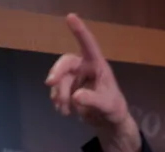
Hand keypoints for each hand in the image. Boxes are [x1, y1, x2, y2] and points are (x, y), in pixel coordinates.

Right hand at [45, 13, 140, 151]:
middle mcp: (84, 67)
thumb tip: (75, 96)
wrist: (108, 122)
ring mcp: (75, 77)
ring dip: (59, 94)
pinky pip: (56, 90)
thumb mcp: (107, 105)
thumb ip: (93, 100)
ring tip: (65, 111)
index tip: (70, 17)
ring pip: (59, 79)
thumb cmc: (113, 108)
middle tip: (50, 83)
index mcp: (97, 65)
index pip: (88, 45)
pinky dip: (58, 100)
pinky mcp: (68, 88)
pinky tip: (65, 111)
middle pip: (66, 62)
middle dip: (57, 72)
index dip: (80, 31)